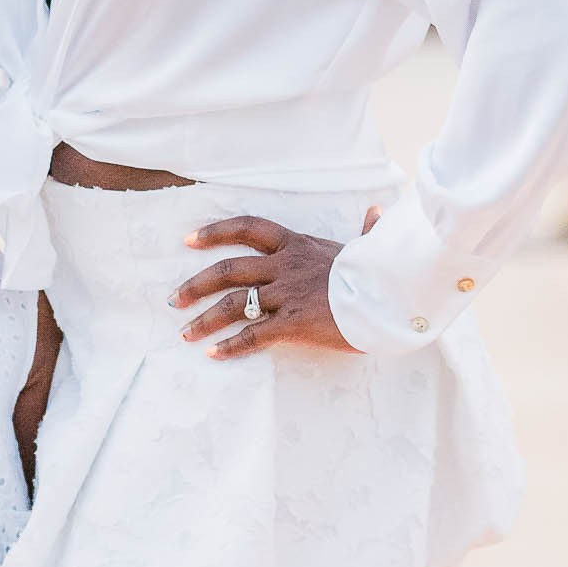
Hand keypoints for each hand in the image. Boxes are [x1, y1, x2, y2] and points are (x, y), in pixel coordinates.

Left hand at [172, 205, 379, 361]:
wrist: (392, 296)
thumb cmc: (381, 273)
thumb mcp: (366, 248)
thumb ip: (366, 232)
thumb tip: (377, 212)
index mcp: (296, 245)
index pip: (248, 228)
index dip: (215, 232)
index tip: (189, 240)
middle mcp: (285, 267)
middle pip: (228, 270)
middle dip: (196, 284)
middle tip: (174, 299)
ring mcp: (287, 294)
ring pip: (234, 304)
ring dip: (205, 319)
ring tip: (186, 333)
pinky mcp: (294, 323)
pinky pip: (254, 335)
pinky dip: (231, 345)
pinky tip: (214, 354)